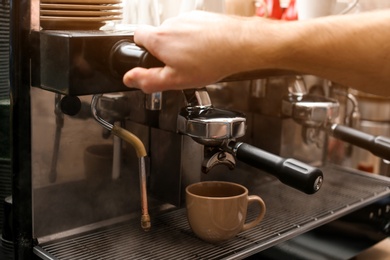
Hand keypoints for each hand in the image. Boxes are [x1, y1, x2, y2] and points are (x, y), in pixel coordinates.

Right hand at [123, 11, 254, 92]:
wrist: (240, 45)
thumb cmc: (211, 61)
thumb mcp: (175, 80)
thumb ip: (148, 80)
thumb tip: (129, 78)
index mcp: (160, 39)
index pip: (136, 36)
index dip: (140, 49)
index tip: (149, 58)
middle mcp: (171, 24)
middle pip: (159, 36)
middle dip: (165, 51)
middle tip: (179, 66)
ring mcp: (188, 18)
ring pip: (177, 33)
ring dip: (182, 45)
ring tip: (197, 60)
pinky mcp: (202, 16)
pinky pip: (193, 29)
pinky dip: (196, 39)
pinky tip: (207, 51)